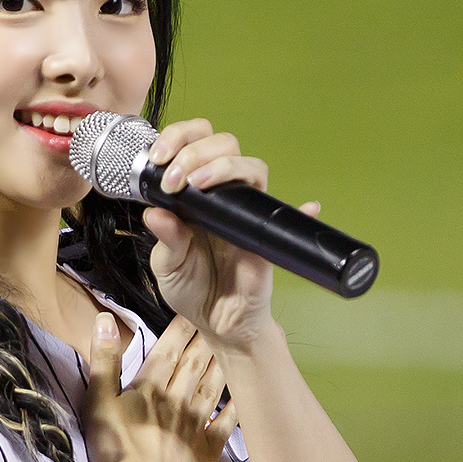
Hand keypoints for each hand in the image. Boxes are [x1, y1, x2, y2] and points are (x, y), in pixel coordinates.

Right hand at [82, 310, 237, 461]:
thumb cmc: (116, 450)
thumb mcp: (97, 402)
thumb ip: (104, 360)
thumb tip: (105, 319)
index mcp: (149, 389)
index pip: (167, 352)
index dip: (180, 330)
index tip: (193, 311)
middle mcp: (177, 401)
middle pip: (194, 365)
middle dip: (206, 341)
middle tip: (221, 320)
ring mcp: (196, 426)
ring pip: (212, 388)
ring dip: (222, 365)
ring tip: (234, 346)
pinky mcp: (209, 450)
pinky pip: (226, 424)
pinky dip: (235, 408)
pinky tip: (244, 395)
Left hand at [141, 119, 320, 354]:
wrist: (216, 323)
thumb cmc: (192, 289)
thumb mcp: (167, 265)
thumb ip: (165, 238)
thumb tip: (154, 212)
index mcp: (195, 196)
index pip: (195, 146)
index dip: (179, 138)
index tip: (158, 157)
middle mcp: (223, 198)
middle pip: (225, 146)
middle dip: (195, 150)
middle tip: (174, 177)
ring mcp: (247, 215)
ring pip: (253, 169)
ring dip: (224, 166)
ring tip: (197, 182)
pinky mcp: (264, 238)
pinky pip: (287, 219)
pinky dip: (301, 210)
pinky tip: (308, 205)